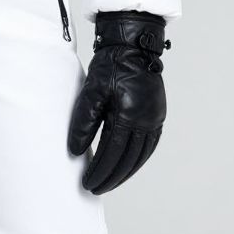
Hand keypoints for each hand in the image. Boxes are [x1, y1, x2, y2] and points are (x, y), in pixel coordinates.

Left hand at [68, 10, 171, 193]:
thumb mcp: (91, 91)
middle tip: (96, 189)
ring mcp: (155, 118)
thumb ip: (84, 122)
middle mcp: (146, 120)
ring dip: (125, 172)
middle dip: (111, 177)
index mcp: (129, 114)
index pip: (113, 152)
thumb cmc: (110, 64)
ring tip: (110, 182)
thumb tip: (75, 151)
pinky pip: (150, 146)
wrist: (132, 44)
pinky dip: (138, 160)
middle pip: (128, 159)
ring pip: (141, 156)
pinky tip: (128, 166)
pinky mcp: (158, 114)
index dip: (100, 170)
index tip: (87, 182)